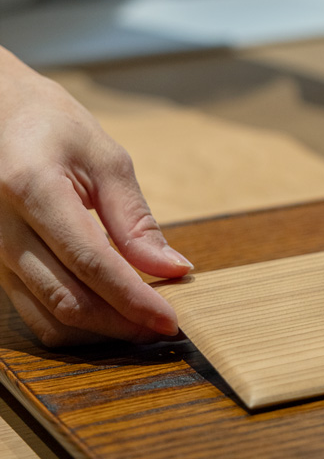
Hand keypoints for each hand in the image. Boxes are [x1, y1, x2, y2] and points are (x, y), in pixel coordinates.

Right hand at [0, 49, 190, 347]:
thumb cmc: (53, 127)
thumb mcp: (105, 158)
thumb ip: (135, 219)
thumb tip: (171, 268)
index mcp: (32, 188)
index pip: (90, 262)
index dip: (133, 299)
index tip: (169, 320)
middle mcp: (2, 227)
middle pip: (66, 299)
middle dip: (120, 323)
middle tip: (161, 328)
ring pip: (46, 316)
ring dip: (98, 331)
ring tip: (139, 323)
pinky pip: (32, 311)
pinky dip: (73, 322)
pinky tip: (107, 313)